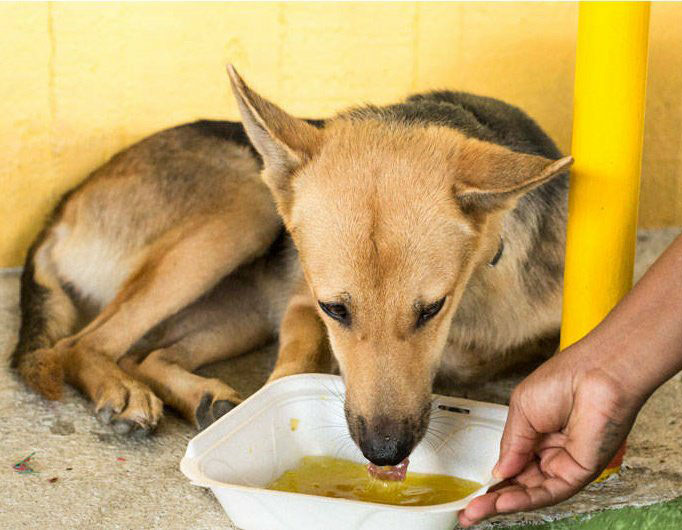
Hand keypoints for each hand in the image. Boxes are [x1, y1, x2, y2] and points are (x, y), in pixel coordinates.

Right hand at [458, 345, 644, 526]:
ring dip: (503, 503)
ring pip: (532, 492)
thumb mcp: (521, 409)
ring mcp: (565, 462)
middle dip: (492, 498)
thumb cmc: (565, 378)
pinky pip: (549, 491)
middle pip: (519, 483)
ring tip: (476, 511)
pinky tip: (503, 501)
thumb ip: (511, 445)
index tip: (471, 493)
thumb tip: (498, 472)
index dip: (492, 480)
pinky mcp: (580, 471)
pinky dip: (524, 499)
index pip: (512, 465)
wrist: (596, 373)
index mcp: (536, 433)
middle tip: (469, 511)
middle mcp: (551, 450)